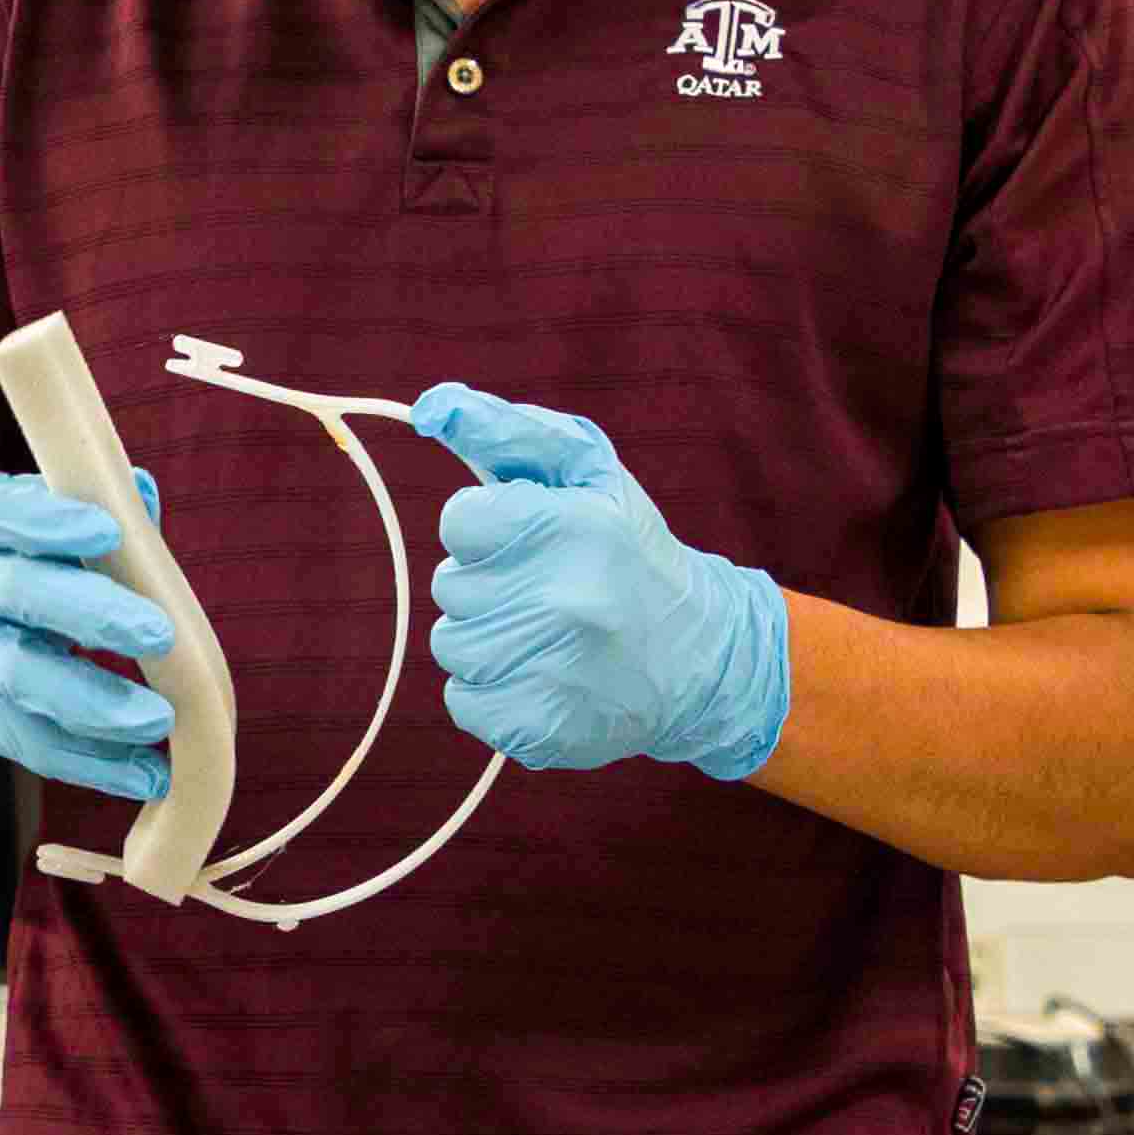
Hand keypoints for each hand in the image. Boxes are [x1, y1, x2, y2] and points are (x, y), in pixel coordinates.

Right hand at [0, 472, 178, 803]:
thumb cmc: (23, 568)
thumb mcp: (44, 528)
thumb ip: (96, 511)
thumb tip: (141, 496)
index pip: (5, 514)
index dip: (50, 521)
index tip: (107, 529)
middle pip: (20, 597)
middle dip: (92, 614)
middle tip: (160, 636)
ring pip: (21, 678)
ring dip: (95, 705)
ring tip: (160, 722)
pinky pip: (32, 743)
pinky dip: (92, 762)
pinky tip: (145, 774)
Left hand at [414, 386, 791, 778]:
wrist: (701, 660)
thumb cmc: (629, 552)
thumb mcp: (586, 472)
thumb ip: (506, 431)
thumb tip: (432, 406)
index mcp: (570, 528)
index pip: (458, 521)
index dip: (489, 530)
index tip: (531, 542)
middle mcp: (561, 600)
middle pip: (451, 586)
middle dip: (489, 583)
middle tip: (547, 591)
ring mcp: (550, 671)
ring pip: (452, 645)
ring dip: (486, 637)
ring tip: (543, 634)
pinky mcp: (539, 727)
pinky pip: (463, 702)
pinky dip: (491, 691)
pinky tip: (541, 675)